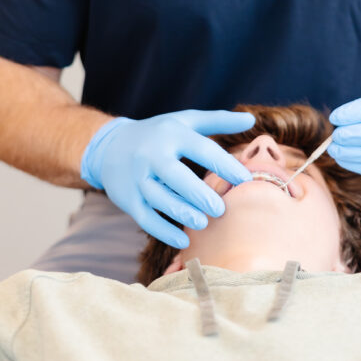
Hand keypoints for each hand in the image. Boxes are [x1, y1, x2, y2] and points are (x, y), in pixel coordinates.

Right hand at [81, 109, 255, 247]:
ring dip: (182, 213)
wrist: (109, 146)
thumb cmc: (158, 133)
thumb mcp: (184, 121)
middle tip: (221, 209)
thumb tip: (251, 120)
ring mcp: (137, 178)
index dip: (224, 164)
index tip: (245, 179)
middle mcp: (152, 155)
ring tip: (203, 223)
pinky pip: (145, 218)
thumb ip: (218, 121)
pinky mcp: (127, 199)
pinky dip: (164, 231)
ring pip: (159, 198)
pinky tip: (184, 241)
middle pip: (175, 176)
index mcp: (171, 134)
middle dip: (198, 194)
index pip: (201, 149)